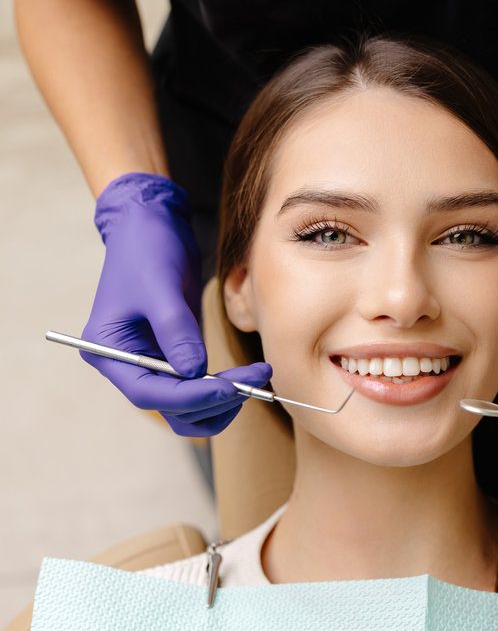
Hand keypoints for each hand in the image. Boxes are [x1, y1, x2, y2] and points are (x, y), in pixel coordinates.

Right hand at [81, 173, 270, 435]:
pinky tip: (247, 376)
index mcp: (108, 350)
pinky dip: (221, 388)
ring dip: (221, 400)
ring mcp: (151, 360)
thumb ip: (175, 331)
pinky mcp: (173, 352)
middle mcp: (127, 363)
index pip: (148, 392)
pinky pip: (196, 386)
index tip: (231, 388)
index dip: (191, 397)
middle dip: (214, 399)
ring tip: (256, 379)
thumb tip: (194, 373)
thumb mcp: (161, 287)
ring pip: (186, 405)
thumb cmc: (147, 249)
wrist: (151, 224)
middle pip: (170, 406)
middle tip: (255, 381)